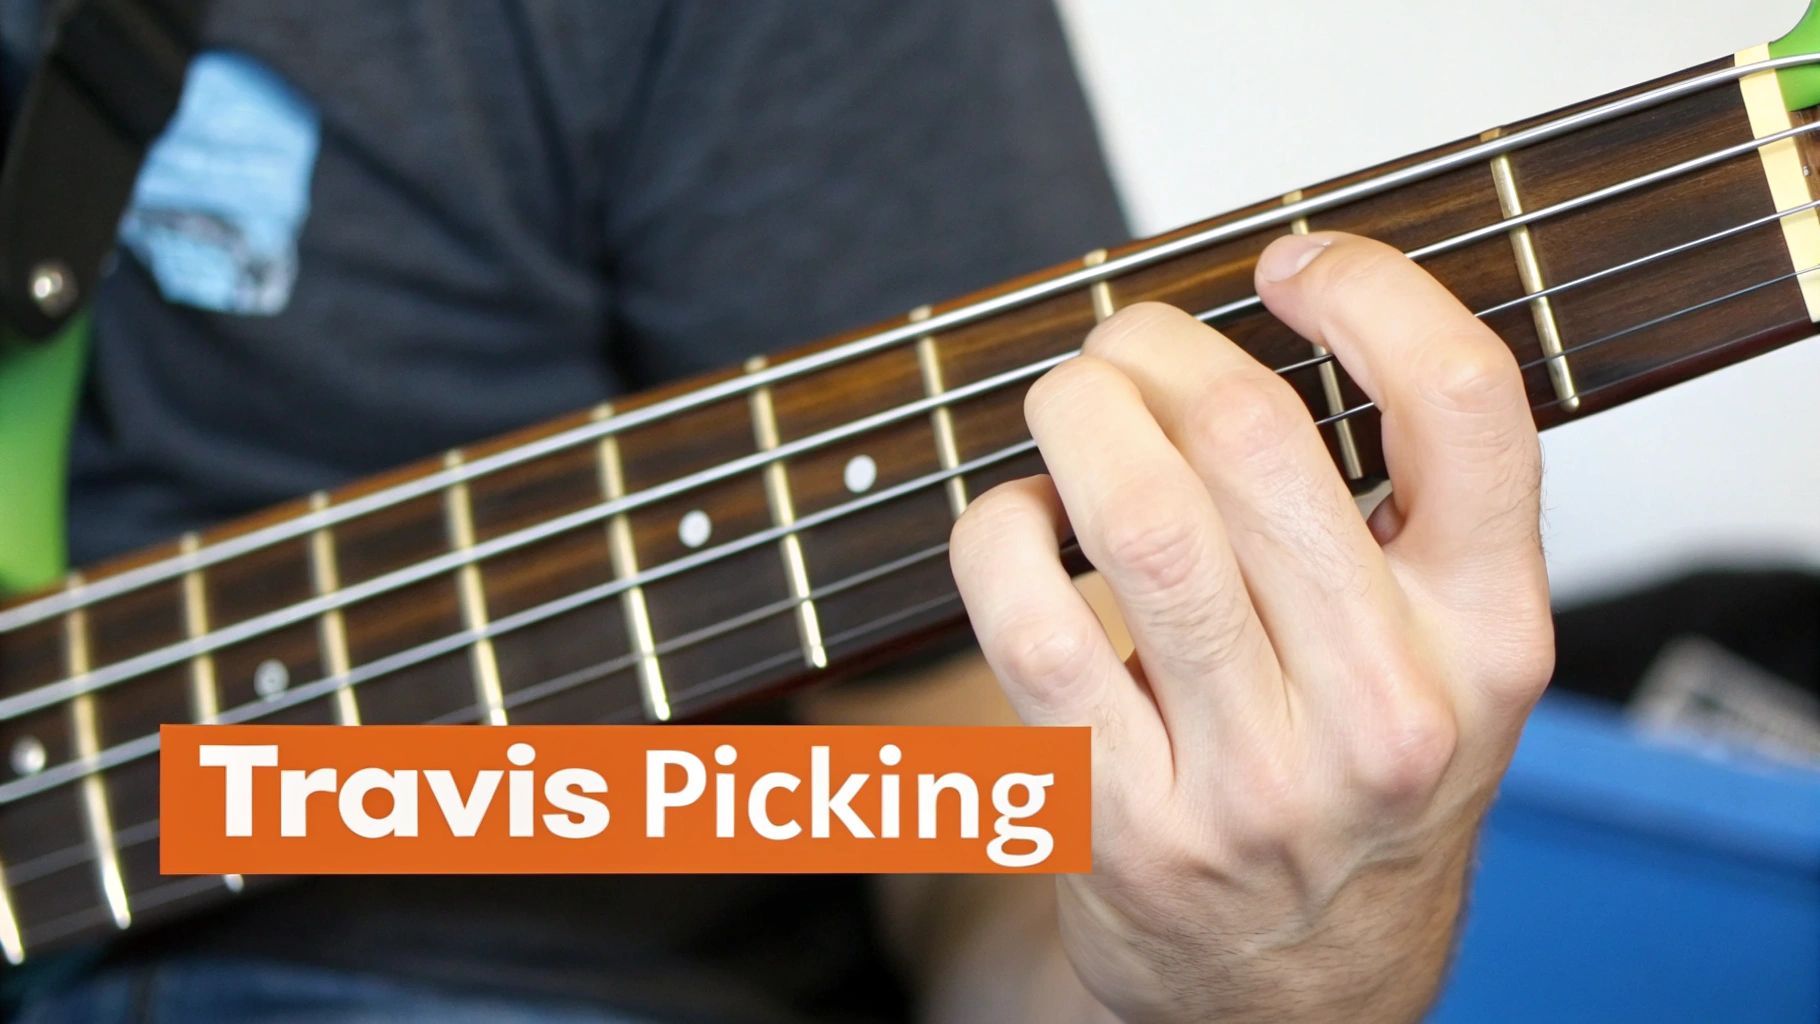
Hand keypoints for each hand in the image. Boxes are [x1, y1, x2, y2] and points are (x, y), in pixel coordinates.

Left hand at [948, 232, 1553, 1022]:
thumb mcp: (1449, 651)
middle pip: (1256, 440)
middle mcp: (1386, 708)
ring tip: (1068, 405)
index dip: (1367, 288)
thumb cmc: (1360, 775)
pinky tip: (1019, 522)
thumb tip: (1291, 303)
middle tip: (1126, 345)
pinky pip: (1032, 619)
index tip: (1292, 265)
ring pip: (1139, 517)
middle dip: (1160, 346)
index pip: (1462, 402)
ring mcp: (1252, 776)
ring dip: (1074, 414)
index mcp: (1491, 635)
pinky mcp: (1122, 819)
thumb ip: (1411, 500)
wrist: (1299, 985)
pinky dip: (1000, 532)